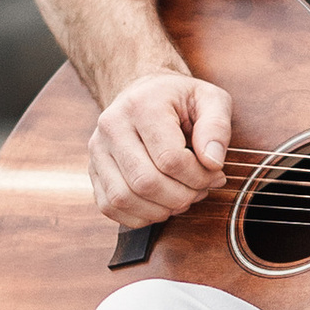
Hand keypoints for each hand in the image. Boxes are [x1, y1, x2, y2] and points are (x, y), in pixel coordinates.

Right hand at [87, 62, 232, 221]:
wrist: (145, 94)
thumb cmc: (180, 100)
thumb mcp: (210, 99)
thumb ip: (216, 127)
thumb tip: (212, 162)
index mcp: (141, 104)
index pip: (170, 158)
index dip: (198, 176)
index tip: (215, 173)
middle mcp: (112, 126)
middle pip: (145, 182)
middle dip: (182, 196)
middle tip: (200, 189)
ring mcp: (97, 149)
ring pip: (124, 198)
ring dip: (160, 209)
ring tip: (182, 198)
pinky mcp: (93, 170)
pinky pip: (110, 207)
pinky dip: (140, 215)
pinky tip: (161, 204)